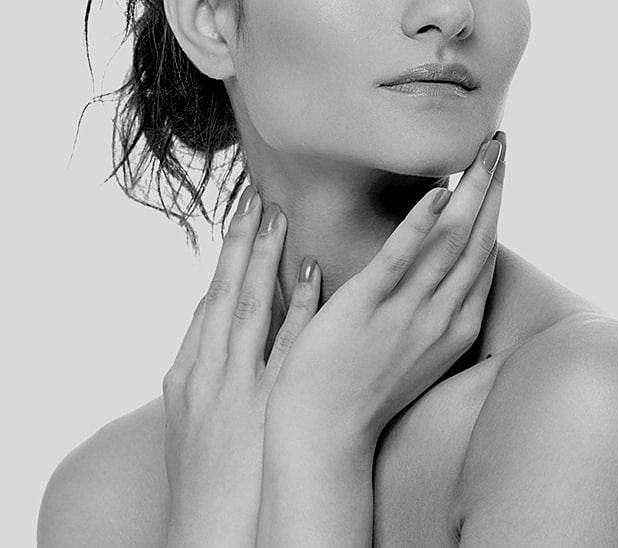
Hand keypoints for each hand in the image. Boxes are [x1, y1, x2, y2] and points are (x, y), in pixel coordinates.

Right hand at [160, 187, 323, 546]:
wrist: (212, 531)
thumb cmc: (207, 477)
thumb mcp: (194, 419)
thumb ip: (206, 373)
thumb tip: (222, 332)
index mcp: (188, 371)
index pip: (208, 300)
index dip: (223, 257)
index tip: (239, 217)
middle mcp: (210, 369)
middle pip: (224, 292)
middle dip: (239, 243)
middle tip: (256, 196)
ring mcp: (239, 383)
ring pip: (249, 306)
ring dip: (262, 259)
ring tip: (276, 214)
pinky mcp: (271, 401)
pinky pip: (289, 343)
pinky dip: (297, 306)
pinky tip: (311, 273)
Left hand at [266, 131, 505, 445]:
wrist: (325, 431)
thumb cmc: (365, 392)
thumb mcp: (417, 354)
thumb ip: (433, 313)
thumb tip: (438, 274)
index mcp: (455, 329)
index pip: (483, 259)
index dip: (494, 213)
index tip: (498, 176)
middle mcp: (442, 319)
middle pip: (477, 242)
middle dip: (492, 189)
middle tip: (500, 143)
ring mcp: (406, 314)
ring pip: (450, 243)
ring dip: (470, 192)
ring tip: (482, 150)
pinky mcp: (366, 308)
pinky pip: (401, 259)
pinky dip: (421, 224)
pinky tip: (437, 192)